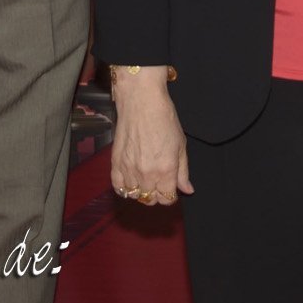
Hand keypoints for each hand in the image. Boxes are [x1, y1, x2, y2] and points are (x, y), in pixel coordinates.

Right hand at [108, 70, 189, 205]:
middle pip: (150, 199)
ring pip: (134, 195)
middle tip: (159, 182)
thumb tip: (187, 190)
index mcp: (166, 170)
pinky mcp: (115, 163)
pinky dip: (124, 188)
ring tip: (145, 179)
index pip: (166, 199)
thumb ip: (183, 171)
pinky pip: (118, 187)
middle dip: (157, 194)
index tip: (170, 188)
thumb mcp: (181, 145)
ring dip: (141, 191)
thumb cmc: (165, 120)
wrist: (142, 103)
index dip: (170, 196)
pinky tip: (131, 180)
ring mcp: (129, 169)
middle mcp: (147, 174)